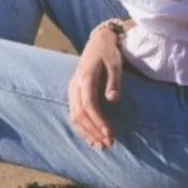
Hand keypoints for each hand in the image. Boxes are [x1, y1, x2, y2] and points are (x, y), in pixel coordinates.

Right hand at [68, 25, 123, 149]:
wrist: (98, 42)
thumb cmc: (108, 53)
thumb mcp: (115, 63)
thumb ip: (114, 82)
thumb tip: (113, 100)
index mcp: (85, 78)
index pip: (89, 106)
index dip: (98, 122)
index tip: (110, 134)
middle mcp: (75, 86)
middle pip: (80, 114)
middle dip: (93, 132)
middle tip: (109, 144)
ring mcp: (72, 90)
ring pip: (74, 117)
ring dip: (87, 133)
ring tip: (101, 146)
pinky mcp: (74, 94)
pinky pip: (74, 114)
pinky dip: (82, 128)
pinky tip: (92, 139)